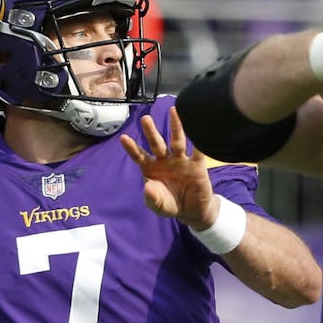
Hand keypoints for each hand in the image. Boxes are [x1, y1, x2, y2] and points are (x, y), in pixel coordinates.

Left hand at [119, 106, 219, 228]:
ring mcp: (181, 160)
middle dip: (151, 132)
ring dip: (175, 127)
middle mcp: (165, 160)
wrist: (193, 211)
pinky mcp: (196, 164)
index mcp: (151, 168)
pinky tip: (199, 129)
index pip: (139, 155)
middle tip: (145, 119)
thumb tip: (148, 187)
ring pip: (177, 141)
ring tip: (174, 111)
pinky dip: (199, 141)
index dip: (132, 148)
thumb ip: (152, 198)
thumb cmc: (171, 204)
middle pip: (157, 143)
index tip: (123, 138)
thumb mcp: (158, 205)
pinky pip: (198, 151)